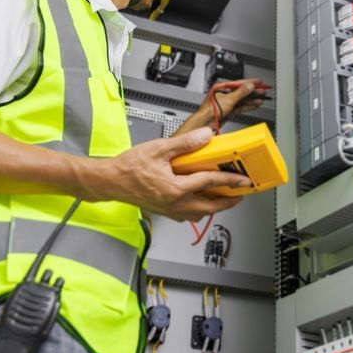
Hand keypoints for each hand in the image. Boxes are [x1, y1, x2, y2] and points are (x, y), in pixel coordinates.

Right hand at [97, 127, 249, 220]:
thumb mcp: (159, 149)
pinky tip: (201, 199)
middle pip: (210, 206)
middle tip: (241, 193)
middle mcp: (174, 204)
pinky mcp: (165, 211)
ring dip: (214, 207)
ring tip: (225, 197)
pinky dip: (200, 208)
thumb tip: (205, 137)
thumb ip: (185, 144)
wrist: (110, 181)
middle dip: (228, 201)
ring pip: (200, 214)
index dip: (229, 180)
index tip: (242, 179)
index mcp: (175, 189)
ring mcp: (169, 210)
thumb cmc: (128, 167)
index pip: (209, 184)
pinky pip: (188, 214)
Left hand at [209, 78, 269, 120]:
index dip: (250, 82)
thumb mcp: (228, 100)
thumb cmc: (209, 111)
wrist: (205, 123)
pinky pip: (240, 106)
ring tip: (261, 99)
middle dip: (253, 92)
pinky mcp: (228, 110)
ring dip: (251, 100)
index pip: (239, 83)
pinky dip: (247, 106)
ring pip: (242, 100)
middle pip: (242, 91)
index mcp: (222, 87)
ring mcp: (226, 102)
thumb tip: (249, 86)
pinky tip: (254, 105)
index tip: (259, 82)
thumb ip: (240, 93)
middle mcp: (224, 94)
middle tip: (263, 91)